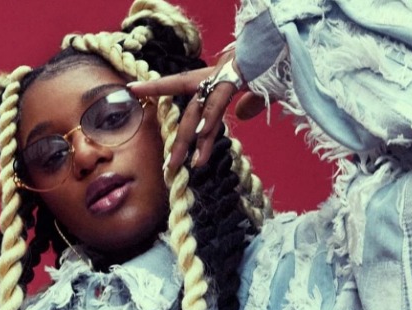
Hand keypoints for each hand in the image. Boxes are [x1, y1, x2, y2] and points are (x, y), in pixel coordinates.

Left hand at [128, 51, 265, 170]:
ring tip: (184, 165)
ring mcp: (222, 77)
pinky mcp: (234, 78)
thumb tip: (242, 115)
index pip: (179, 84)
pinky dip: (209, 121)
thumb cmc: (271, 61)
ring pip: (200, 112)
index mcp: (215, 77)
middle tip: (169, 168)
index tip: (132, 90)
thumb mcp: (260, 88)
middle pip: (190, 112)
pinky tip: (200, 137)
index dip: (156, 88)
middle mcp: (213, 77)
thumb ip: (250, 103)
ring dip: (192, 140)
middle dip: (180, 141)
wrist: (280, 39)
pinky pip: (218, 104)